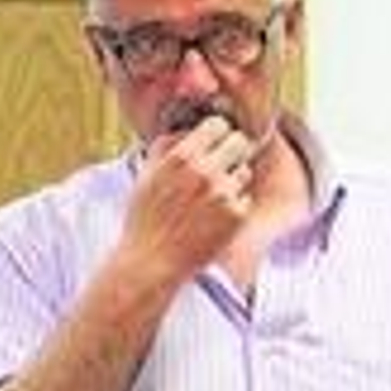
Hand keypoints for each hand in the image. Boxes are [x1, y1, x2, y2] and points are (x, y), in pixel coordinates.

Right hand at [120, 114, 254, 284]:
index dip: (215, 135)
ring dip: (232, 182)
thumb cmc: (144, 221)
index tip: (211, 146)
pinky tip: (213, 220)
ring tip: (210, 201)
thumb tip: (184, 130)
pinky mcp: (236, 216)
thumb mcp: (144, 178)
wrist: (150, 264)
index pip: (218, 125)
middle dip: (230, 153)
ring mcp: (223, 194)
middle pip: (239, 141)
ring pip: (245, 171)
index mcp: (181, 157)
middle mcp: (205, 172)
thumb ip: (164, 148)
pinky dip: (233, 208)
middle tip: (218, 169)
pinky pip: (245, 199)